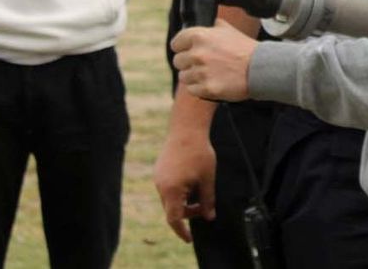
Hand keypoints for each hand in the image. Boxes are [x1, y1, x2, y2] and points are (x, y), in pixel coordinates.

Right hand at [152, 125, 216, 242]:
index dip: (181, 231)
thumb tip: (209, 216)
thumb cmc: (199, 153)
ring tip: (199, 189)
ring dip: (184, 201)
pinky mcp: (159, 171)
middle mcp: (161, 186)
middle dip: (188, 212)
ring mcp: (158, 178)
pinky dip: (179, 192)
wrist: (186, 129)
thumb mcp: (208, 179)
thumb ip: (208, 200)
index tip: (189, 239)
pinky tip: (191, 181)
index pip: (174, 218)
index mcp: (171, 190)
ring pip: (170, 199)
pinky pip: (167, 188)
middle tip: (204, 207)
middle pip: (172, 209)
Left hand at [172, 20, 257, 101]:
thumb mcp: (228, 29)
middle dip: (188, 63)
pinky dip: (199, 88)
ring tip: (208, 74)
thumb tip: (204, 25)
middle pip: (178, 61)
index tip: (187, 51)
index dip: (182, 48)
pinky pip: (192, 90)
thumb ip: (211, 27)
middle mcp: (197, 54)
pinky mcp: (206, 89)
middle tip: (202, 64)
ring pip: (183, 77)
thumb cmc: (244, 48)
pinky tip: (211, 82)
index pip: (176, 44)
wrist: (259, 68)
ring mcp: (201, 72)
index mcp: (199, 36)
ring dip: (193, 76)